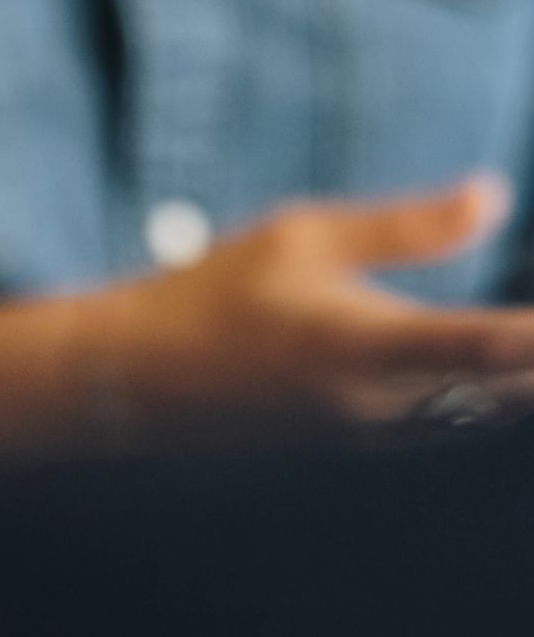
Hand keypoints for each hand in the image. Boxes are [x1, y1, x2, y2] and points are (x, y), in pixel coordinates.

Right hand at [78, 174, 533, 446]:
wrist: (140, 381)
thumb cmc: (213, 296)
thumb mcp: (299, 236)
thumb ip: (405, 226)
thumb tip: (493, 195)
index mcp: (367, 345)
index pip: (493, 345)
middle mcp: (386, 403)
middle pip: (517, 389)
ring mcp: (380, 432)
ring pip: (495, 409)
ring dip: (528, 374)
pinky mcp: (369, 441)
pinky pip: (462, 419)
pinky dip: (500, 388)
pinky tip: (508, 363)